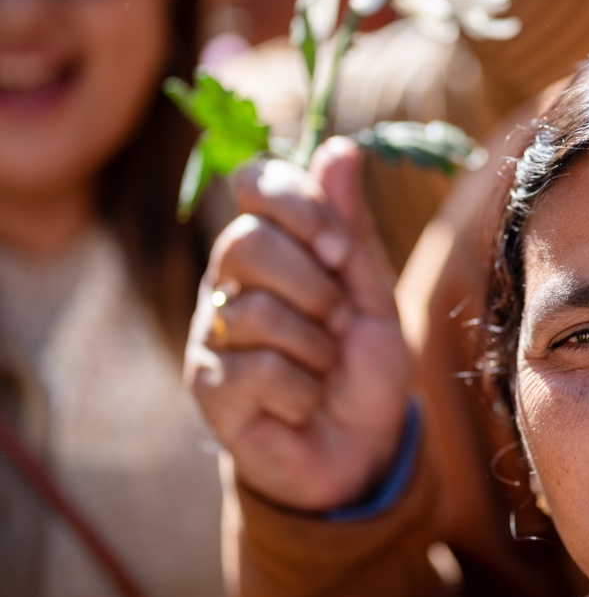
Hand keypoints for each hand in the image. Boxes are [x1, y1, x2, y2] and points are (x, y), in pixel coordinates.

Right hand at [185, 137, 409, 510]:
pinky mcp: (208, 386)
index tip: (340, 248)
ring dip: (316, 346)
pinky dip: (301, 390)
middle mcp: (228, 280)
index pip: (253, 181)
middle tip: (339, 319)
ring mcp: (212, 332)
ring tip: (326, 368)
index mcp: (271, 245)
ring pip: (255, 311)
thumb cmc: (363, 366)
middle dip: (313, 285)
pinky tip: (304, 402)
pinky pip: (256, 370)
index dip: (297, 204)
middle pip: (245, 242)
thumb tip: (338, 147)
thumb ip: (350, 227)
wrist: (361, 449)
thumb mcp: (372, 293)